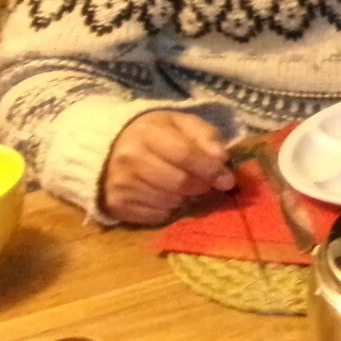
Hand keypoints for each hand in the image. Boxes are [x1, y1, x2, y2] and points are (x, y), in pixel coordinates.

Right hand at [101, 111, 233, 224]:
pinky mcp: (117, 205)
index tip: (228, 180)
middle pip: (179, 183)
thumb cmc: (156, 134)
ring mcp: (120, 184)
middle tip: (209, 185)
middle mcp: (129, 158)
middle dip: (202, 186)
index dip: (211, 170)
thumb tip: (222, 161)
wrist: (112, 148)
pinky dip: (169, 210)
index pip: (186, 155)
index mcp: (148, 133)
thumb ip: (206, 137)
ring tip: (187, 189)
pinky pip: (156, 216)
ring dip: (186, 199)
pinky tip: (168, 196)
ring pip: (169, 202)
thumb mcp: (182, 124)